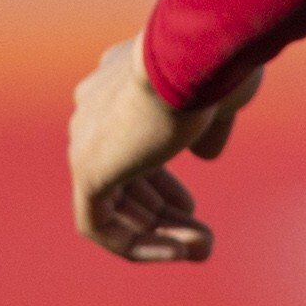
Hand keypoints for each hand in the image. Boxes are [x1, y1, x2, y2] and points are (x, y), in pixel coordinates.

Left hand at [67, 37, 262, 261]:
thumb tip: (205, 155)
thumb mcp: (220, 96)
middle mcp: (93, 108)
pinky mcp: (88, 169)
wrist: (196, 54)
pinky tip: (180, 251)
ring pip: (113, 203)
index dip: (161, 183)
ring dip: (158, 234)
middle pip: (123, 177)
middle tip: (202, 239)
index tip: (189, 207)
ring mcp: (86, 138)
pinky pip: (100, 224)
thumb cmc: (217, 64)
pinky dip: (137, 243)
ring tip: (201, 250)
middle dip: (162, 214)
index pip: (131, 142)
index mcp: (117, 80)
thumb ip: (208, 126)